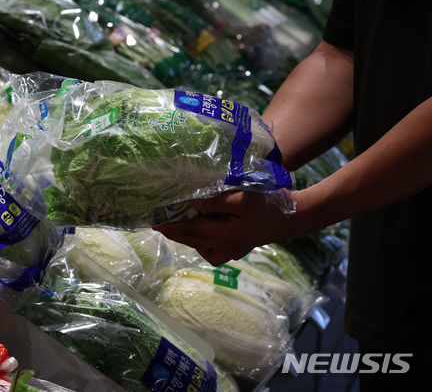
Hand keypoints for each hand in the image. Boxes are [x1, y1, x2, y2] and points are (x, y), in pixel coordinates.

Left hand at [155, 190, 313, 266]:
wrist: (296, 217)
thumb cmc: (269, 205)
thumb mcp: (242, 199)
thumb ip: (215, 202)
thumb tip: (191, 204)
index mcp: (225, 235)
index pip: (191, 232)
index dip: (171, 228)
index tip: (153, 223)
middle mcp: (227, 246)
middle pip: (195, 241)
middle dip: (176, 234)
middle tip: (158, 225)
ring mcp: (234, 249)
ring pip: (204, 248)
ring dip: (189, 239)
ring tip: (176, 228)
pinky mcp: (241, 246)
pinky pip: (215, 250)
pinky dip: (204, 243)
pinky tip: (202, 235)